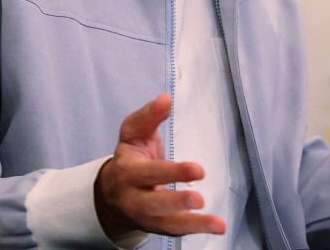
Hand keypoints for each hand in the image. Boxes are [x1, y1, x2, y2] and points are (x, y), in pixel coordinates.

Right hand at [94, 94, 226, 239]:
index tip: (199, 170)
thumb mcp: (133, 133)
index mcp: (127, 171)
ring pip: (167, 224)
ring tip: (217, 224)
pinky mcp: (156, 227)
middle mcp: (133, 197)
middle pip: (153, 203)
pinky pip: (175, 231)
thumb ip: (149, 116)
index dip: (173, 172)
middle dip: (176, 202)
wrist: (112, 193)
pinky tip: (217, 227)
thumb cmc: (131, 157)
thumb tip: (165, 98)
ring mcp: (145, 216)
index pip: (149, 173)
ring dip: (192, 224)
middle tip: (199, 198)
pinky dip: (196, 230)